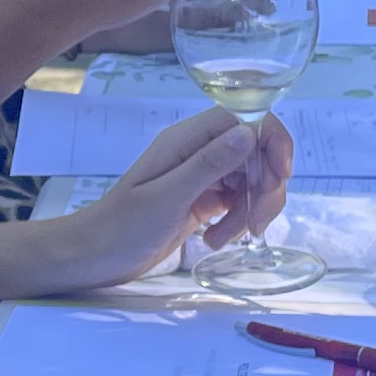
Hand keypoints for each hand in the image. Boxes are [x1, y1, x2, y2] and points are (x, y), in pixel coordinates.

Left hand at [20, 109, 296, 296]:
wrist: (96, 256)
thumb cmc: (123, 226)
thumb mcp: (168, 196)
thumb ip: (209, 164)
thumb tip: (250, 131)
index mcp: (186, 140)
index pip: (245, 119)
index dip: (270, 141)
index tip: (280, 176)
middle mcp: (197, 152)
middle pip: (255, 153)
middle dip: (264, 186)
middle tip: (257, 223)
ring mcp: (201, 177)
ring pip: (250, 180)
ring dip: (250, 210)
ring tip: (223, 239)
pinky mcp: (203, 201)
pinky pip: (237, 202)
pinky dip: (237, 221)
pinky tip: (216, 240)